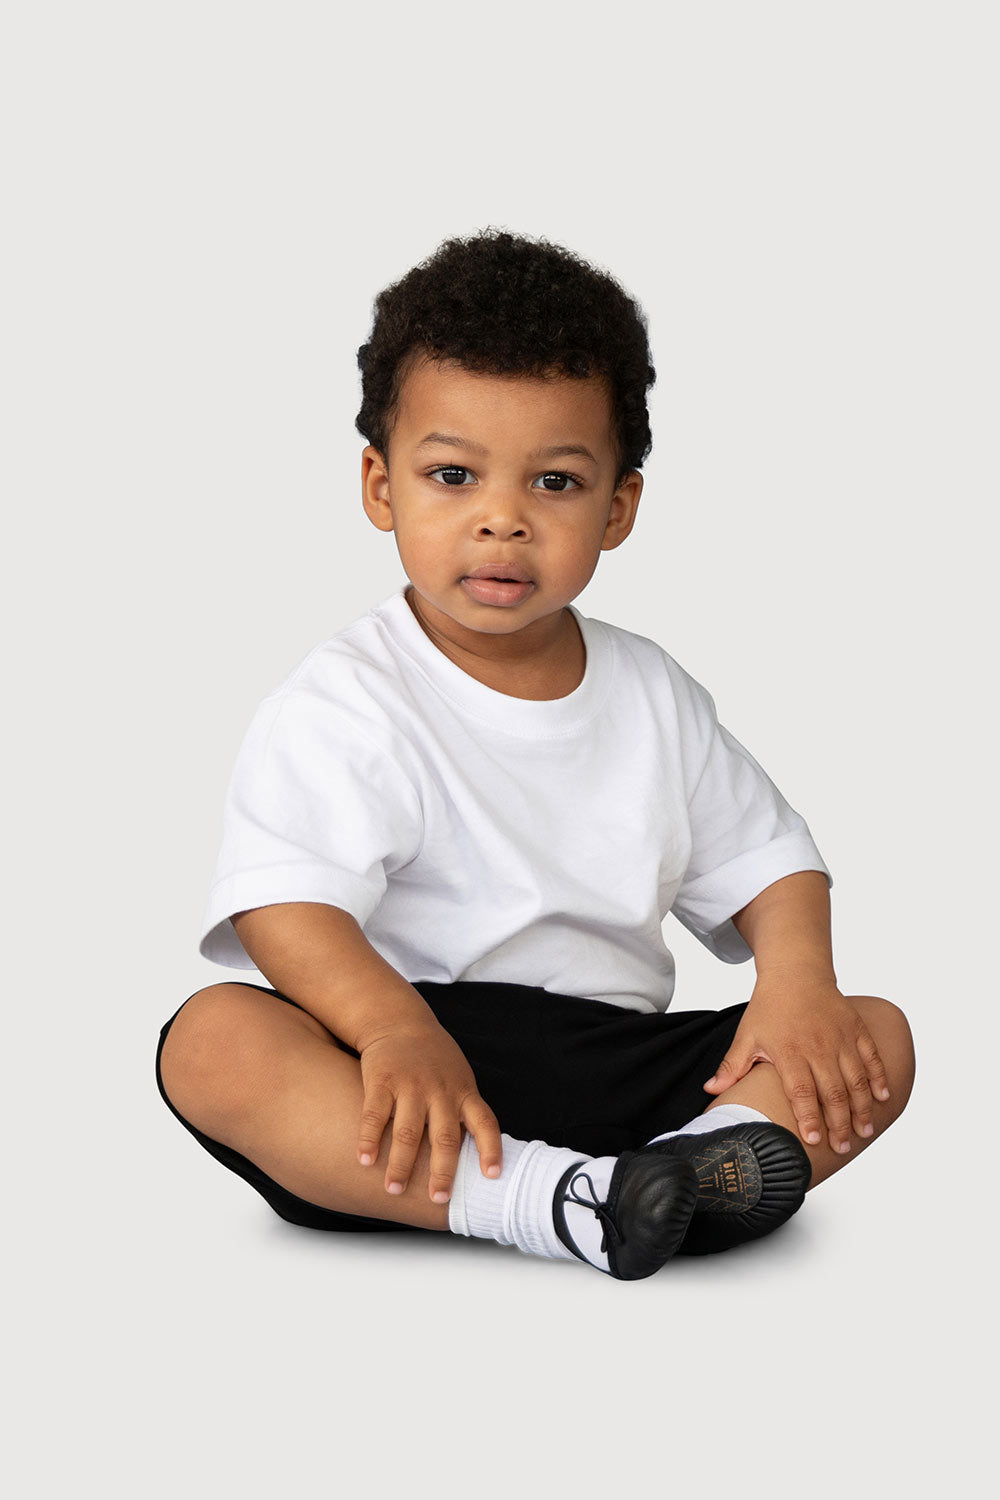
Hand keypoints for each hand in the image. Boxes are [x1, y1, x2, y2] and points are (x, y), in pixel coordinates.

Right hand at [356, 1021, 501, 1202]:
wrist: (399, 1021)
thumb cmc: (434, 1059)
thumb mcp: (458, 1077)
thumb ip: (464, 1110)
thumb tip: (475, 1157)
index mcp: (463, 1091)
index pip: (485, 1123)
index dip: (491, 1149)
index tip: (492, 1176)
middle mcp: (441, 1090)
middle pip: (445, 1136)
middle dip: (442, 1170)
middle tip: (439, 1199)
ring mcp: (411, 1085)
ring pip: (408, 1131)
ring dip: (401, 1164)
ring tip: (394, 1189)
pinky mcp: (382, 1080)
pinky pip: (375, 1115)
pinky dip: (369, 1140)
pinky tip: (364, 1160)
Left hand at [703, 978, 890, 1152]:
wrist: (795, 972)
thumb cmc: (769, 1007)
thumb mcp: (747, 1035)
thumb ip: (732, 1066)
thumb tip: (710, 1090)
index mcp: (789, 1051)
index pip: (801, 1091)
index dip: (808, 1118)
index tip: (814, 1142)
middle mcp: (817, 1046)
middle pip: (832, 1091)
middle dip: (839, 1124)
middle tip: (841, 1148)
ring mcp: (840, 1037)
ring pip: (856, 1079)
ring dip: (862, 1107)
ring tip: (864, 1132)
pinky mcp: (855, 1028)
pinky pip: (871, 1056)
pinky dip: (879, 1077)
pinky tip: (884, 1098)